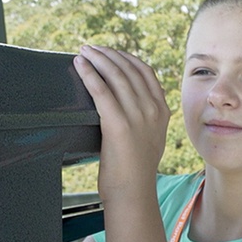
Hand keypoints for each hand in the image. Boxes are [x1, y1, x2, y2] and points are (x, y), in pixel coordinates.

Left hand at [73, 45, 168, 201]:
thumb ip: (147, 120)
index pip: (146, 72)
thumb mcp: (151, 139)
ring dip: (97, 59)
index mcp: (163, 111)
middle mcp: (153, 110)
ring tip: (84, 51)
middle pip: (129, 69)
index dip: (126, 58)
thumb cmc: (135, 170)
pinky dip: (89, 73)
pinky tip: (79, 64)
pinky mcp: (118, 124)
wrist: (134, 193)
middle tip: (92, 48)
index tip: (111, 52)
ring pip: (116, 76)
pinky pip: (101, 90)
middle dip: (108, 54)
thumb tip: (129, 106)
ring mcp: (138, 116)